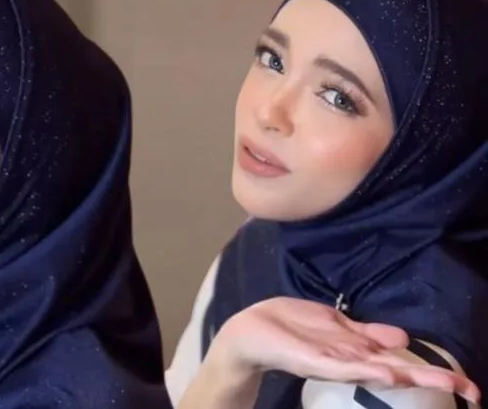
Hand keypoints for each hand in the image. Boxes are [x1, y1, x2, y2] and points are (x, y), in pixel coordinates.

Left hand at [205, 296, 479, 403]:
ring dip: (408, 376)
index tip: (470, 387)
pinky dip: (364, 369)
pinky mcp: (313, 360)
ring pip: (377, 371)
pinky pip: (341, 366)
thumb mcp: (336, 326)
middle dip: (433, 379)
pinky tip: (385, 372)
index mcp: (359, 352)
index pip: (404, 363)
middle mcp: (352, 361)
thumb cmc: (294, 327)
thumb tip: (403, 337)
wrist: (251, 332)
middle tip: (470, 391)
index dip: (435, 373)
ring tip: (440, 382)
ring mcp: (334, 362)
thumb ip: (366, 333)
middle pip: (399, 371)